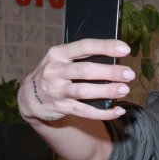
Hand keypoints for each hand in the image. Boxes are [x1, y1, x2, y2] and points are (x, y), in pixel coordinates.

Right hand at [18, 39, 134, 122]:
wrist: (29, 96)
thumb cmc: (54, 73)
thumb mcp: (60, 59)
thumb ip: (81, 57)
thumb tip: (113, 56)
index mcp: (57, 54)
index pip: (84, 46)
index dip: (105, 47)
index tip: (125, 48)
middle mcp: (55, 71)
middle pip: (85, 71)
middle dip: (109, 72)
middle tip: (129, 73)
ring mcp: (57, 91)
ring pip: (84, 91)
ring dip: (107, 91)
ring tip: (124, 89)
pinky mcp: (61, 108)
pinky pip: (85, 112)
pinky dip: (103, 113)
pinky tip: (118, 111)